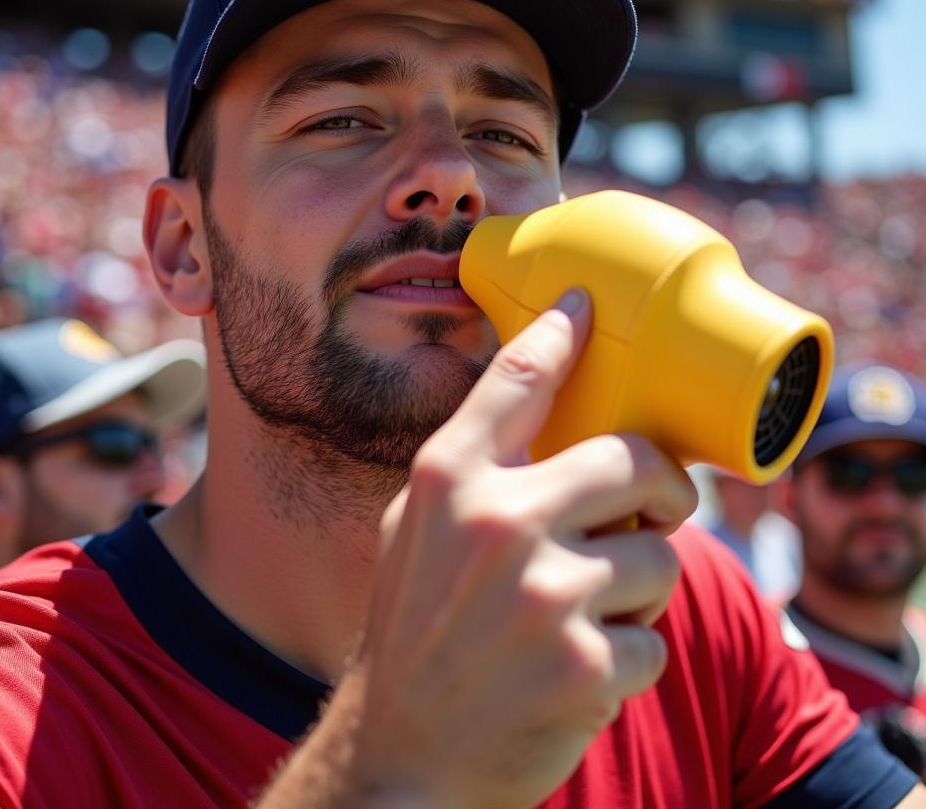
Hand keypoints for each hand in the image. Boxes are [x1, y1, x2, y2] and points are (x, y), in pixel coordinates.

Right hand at [261, 289, 696, 808]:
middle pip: (634, 460)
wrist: (402, 757)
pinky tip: (578, 670)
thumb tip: (549, 409)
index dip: (560, 332)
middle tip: (656, 506)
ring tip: (586, 613)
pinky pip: (656, 638)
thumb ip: (474, 469)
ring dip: (637, 587)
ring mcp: (546, 597)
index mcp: (447, 482)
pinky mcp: (589, 668)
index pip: (516, 380)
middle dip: (660, 486)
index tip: (586, 305)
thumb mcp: (415, 530)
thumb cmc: (415, 631)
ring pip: (658, 556)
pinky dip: (630, 656)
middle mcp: (497, 524)